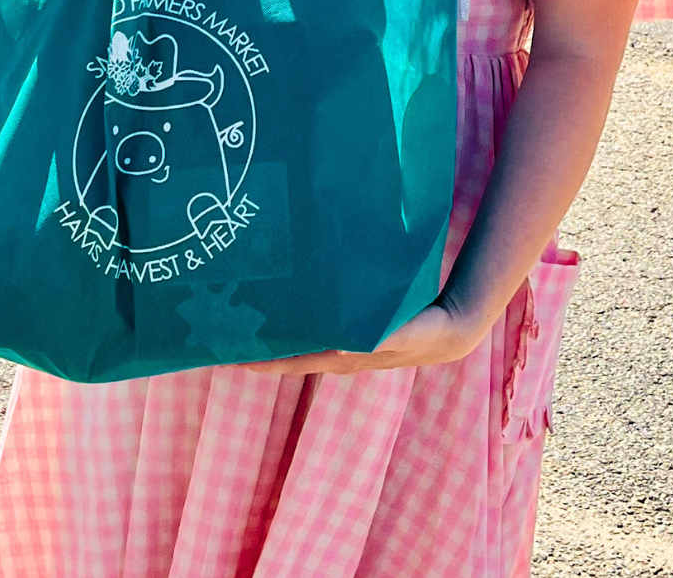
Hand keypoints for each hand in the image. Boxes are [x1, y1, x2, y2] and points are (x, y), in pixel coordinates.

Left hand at [243, 300, 480, 376]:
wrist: (448, 331)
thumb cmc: (423, 331)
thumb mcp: (402, 336)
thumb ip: (377, 341)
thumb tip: (342, 345)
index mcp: (343, 356)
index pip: (293, 362)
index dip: (262, 361)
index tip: (230, 356)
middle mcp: (337, 355)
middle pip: (288, 356)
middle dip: (259, 348)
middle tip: (223, 334)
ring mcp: (344, 348)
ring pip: (300, 344)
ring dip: (276, 337)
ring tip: (247, 320)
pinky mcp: (352, 336)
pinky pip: (316, 333)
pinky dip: (298, 327)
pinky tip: (287, 311)